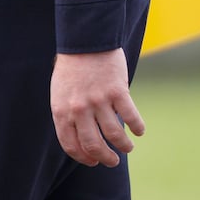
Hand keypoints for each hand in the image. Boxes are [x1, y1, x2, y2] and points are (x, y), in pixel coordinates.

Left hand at [50, 49, 144, 166]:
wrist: (85, 38)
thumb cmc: (72, 66)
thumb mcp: (60, 92)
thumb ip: (68, 115)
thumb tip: (81, 140)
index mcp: (62, 110)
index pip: (71, 146)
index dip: (84, 158)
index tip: (94, 161)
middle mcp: (79, 109)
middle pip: (94, 146)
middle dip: (105, 158)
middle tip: (113, 160)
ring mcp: (99, 100)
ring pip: (114, 135)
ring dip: (123, 146)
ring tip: (127, 147)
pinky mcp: (117, 91)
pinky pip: (130, 117)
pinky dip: (137, 128)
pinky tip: (139, 131)